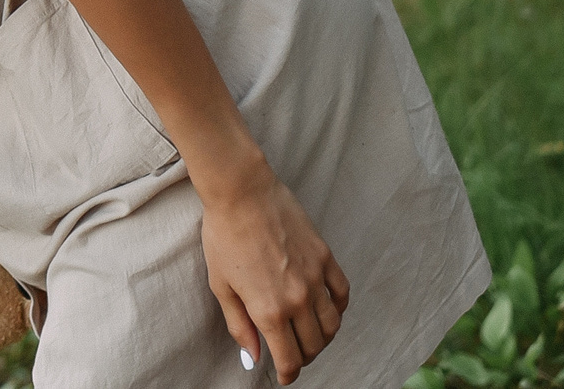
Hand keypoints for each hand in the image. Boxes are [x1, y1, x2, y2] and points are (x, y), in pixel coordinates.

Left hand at [200, 163, 348, 381]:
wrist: (242, 193)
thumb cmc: (223, 236)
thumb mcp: (221, 286)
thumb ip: (240, 325)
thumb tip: (254, 357)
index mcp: (269, 310)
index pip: (289, 358)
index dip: (288, 374)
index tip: (284, 377)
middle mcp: (298, 299)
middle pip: (313, 345)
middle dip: (303, 358)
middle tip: (293, 355)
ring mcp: (316, 279)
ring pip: (332, 326)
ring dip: (323, 339)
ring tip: (309, 337)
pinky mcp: (326, 259)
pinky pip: (342, 295)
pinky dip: (338, 310)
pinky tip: (327, 311)